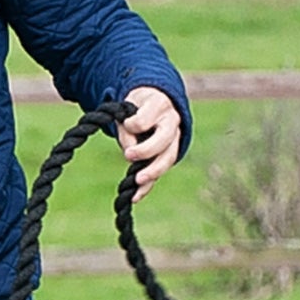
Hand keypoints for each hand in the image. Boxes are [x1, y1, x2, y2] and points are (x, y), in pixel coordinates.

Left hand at [119, 86, 181, 203]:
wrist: (153, 102)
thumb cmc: (136, 106)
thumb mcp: (127, 109)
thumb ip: (126, 130)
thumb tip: (130, 153)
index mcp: (159, 105)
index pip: (146, 119)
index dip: (133, 125)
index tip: (125, 124)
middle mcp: (172, 121)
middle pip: (164, 140)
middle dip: (146, 151)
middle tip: (128, 156)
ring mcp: (174, 139)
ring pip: (168, 158)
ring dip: (152, 171)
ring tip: (137, 182)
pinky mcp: (169, 154)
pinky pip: (161, 170)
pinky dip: (148, 185)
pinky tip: (136, 196)